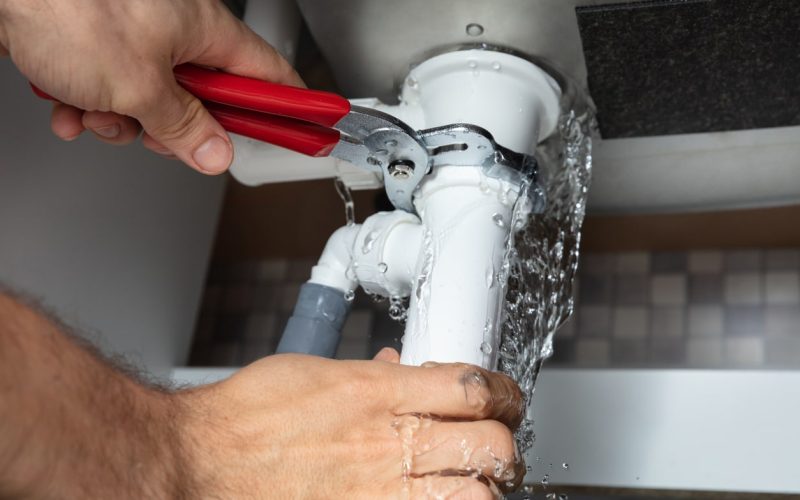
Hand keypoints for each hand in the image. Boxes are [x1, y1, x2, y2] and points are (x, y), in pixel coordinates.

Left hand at [0, 0, 302, 173]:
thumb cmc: (65, 6)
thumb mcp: (138, 86)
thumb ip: (184, 127)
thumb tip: (215, 152)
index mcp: (204, 29)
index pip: (268, 76)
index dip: (289, 107)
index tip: (307, 128)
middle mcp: (175, 29)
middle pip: (204, 99)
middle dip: (176, 127)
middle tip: (161, 134)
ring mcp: (135, 36)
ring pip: (151, 101)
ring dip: (121, 119)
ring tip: (95, 110)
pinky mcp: (98, 44)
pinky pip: (110, 89)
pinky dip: (88, 104)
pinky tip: (67, 103)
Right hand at [177, 349, 525, 497]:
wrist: (203, 460)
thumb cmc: (250, 415)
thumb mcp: (318, 372)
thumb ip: (373, 375)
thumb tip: (404, 371)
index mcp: (377, 392)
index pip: (472, 387)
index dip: (502, 392)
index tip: (502, 397)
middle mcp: (386, 443)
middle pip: (490, 444)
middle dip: (504, 442)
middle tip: (497, 441)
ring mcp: (381, 492)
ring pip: (476, 496)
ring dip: (485, 486)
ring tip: (476, 480)